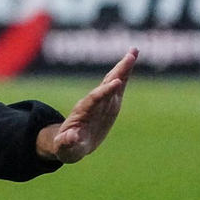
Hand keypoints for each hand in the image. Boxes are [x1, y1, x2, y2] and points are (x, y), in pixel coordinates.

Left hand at [36, 48, 137, 163]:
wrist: (70, 143)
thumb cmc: (67, 147)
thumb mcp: (65, 148)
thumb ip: (67, 142)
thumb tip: (71, 137)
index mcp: (83, 112)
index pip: (94, 99)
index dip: (104, 91)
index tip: (115, 82)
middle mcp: (93, 103)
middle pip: (106, 84)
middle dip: (118, 71)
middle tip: (130, 56)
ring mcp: (102, 102)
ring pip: (113, 81)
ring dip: (123, 68)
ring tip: (134, 52)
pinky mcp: (110, 103)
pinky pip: (118, 87)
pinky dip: (125, 75)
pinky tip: (132, 60)